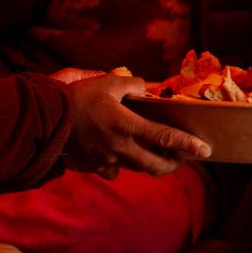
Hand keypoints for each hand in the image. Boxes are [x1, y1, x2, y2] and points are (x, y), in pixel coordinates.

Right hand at [59, 73, 210, 178]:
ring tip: (161, 155)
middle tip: (183, 158)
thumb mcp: (108, 82)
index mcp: (126, 125)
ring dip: (153, 164)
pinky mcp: (95, 165)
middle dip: (174, 163)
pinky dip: (124, 165)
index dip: (187, 145)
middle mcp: (120, 147)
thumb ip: (133, 85)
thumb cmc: (78, 98)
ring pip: (138, 168)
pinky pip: (116, 170)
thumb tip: (146, 89)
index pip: (164, 137)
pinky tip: (126, 156)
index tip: (205, 150)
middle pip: (155, 164)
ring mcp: (107, 159)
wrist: (46, 119)